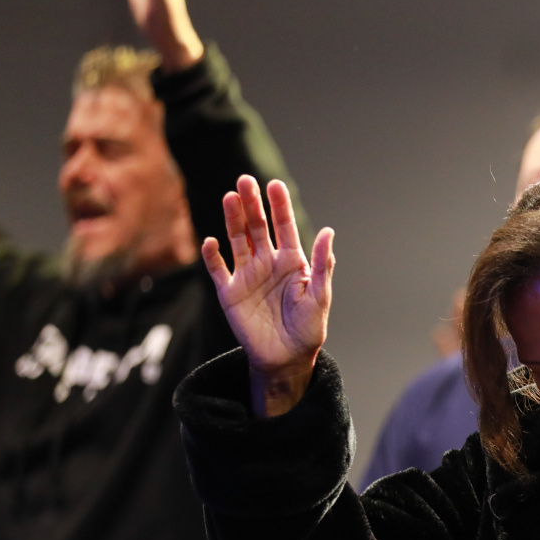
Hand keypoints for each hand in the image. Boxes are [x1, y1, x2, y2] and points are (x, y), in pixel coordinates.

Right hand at [202, 176, 334, 416]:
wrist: (286, 358)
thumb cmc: (308, 329)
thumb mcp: (319, 296)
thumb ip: (320, 265)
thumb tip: (328, 231)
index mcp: (291, 261)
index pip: (284, 227)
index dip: (279, 206)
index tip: (274, 184)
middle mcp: (267, 263)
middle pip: (257, 227)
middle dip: (251, 204)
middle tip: (244, 181)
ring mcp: (247, 276)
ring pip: (237, 241)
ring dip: (232, 220)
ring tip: (229, 198)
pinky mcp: (229, 293)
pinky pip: (218, 270)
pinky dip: (212, 256)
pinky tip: (211, 241)